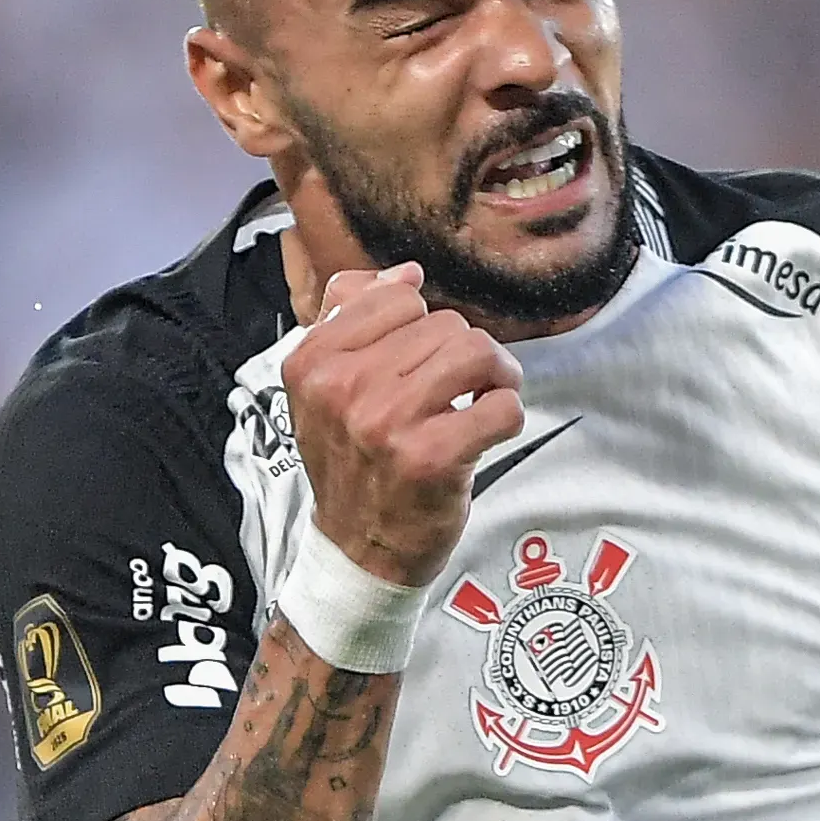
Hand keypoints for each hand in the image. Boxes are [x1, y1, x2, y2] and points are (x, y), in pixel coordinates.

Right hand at [283, 264, 522, 586]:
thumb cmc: (352, 459)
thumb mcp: (327, 387)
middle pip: (446, 325)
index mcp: (312, 361)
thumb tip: (405, 273)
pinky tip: (484, 431)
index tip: (420, 360)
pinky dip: (507, 415)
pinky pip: (503, 405)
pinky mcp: (431, 457)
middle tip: (458, 389)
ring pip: (477, 353)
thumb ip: (353, 317)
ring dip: (496, 377)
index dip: (423, 326)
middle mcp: (343, 388)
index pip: (399, 298)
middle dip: (465, 354)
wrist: (358, 547)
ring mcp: (386, 423)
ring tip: (480, 401)